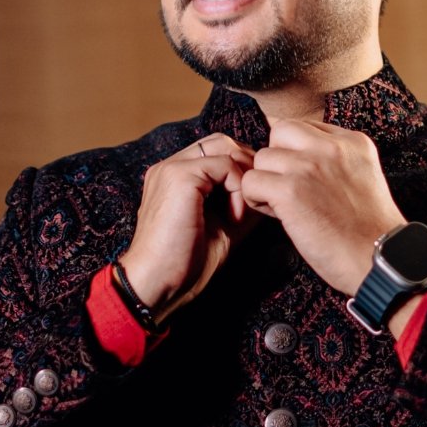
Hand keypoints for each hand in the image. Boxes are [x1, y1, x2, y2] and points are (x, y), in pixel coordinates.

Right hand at [118, 133, 258, 325]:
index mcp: (174, 176)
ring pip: (225, 148)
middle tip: (254, 202)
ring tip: (241, 213)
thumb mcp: (223, 225)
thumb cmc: (186, 263)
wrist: (157, 283)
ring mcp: (172, 168)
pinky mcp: (180, 177)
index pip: (217, 151)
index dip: (241, 170)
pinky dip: (238, 188)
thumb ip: (240, 201)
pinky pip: (224, 165)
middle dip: (246, 167)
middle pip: (222, 142)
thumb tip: (268, 187)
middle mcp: (169, 165)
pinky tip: (234, 218)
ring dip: (243, 177)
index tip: (252, 202)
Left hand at [237, 118, 406, 295]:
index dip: (297, 154)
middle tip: (288, 188)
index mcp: (352, 141)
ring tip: (285, 207)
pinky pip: (251, 181)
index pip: (305, 127)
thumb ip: (334, 160)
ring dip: (266, 182)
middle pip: (280, 132)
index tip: (307, 180)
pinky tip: (278, 216)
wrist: (379, 259)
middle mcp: (331, 147)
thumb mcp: (362, 176)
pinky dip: (256, 199)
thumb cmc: (368, 230)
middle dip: (278, 159)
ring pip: (262, 157)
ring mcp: (309, 165)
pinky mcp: (290, 190)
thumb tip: (294, 156)